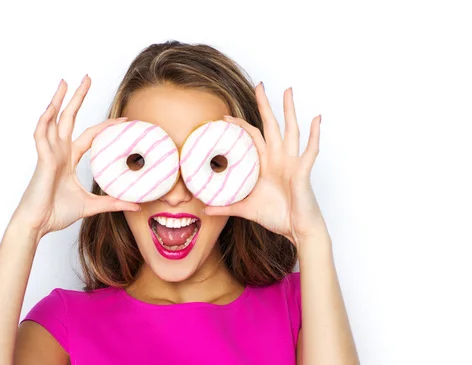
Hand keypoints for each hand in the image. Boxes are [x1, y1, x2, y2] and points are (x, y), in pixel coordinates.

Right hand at [11, 76, 139, 237]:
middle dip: (77, 98)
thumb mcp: (92, 205)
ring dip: (59, 101)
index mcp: (69, 159)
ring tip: (65, 82)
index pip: (90, 135)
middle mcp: (59, 152)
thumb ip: (113, 202)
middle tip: (86, 78)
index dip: (106, 126)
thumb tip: (136, 205)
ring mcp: (49, 153)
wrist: (38, 224)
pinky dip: (45, 121)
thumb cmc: (57, 213)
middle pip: (69, 118)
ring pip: (53, 120)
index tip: (123, 119)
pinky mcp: (42, 160)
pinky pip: (41, 135)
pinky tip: (51, 108)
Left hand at [204, 83, 325, 248]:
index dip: (241, 126)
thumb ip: (226, 206)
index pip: (253, 137)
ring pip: (291, 130)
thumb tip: (205, 210)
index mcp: (267, 164)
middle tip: (260, 85)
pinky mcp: (303, 171)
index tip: (226, 117)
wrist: (298, 230)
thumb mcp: (246, 209)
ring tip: (288, 91)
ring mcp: (292, 163)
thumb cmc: (278, 216)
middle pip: (271, 125)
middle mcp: (279, 159)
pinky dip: (314, 134)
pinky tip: (316, 119)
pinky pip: (310, 150)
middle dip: (265, 105)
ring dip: (289, 111)